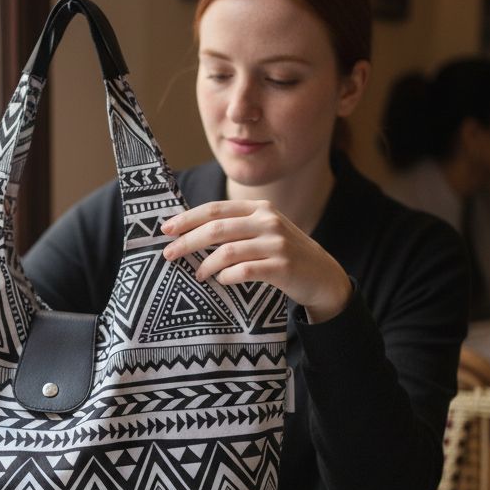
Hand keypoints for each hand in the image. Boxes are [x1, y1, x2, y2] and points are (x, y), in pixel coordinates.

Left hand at [161, 200, 351, 323]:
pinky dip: (228, 276)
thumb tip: (190, 234)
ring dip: (206, 264)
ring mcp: (277, 243)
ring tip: (197, 275)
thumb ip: (236, 228)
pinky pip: (245, 271)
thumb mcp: (264, 233)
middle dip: (188, 241)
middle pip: (217, 228)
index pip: (216, 209)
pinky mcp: (283, 267)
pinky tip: (221, 281)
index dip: (188, 218)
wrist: (323, 277)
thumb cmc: (284, 256)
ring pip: (228, 250)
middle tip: (168, 254)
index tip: (165, 229)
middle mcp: (268, 221)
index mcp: (260, 209)